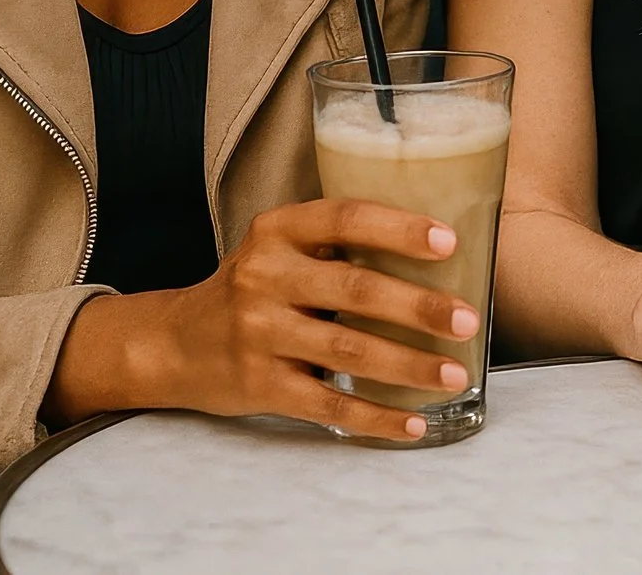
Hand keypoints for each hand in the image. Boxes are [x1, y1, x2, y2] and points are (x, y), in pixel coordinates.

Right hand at [48, 198, 481, 442]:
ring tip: (455, 375)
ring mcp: (258, 334)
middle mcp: (263, 278)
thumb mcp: (282, 250)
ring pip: (347, 352)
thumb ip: (339, 245)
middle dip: (418, 308)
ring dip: (408, 366)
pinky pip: (326, 405)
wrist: (173, 343)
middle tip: (468, 320)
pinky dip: (375, 418)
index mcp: (277, 231)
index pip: (345, 219)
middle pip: (354, 290)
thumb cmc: (254, 289)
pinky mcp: (258, 386)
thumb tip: (443, 254)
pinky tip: (413, 424)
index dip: (398, 229)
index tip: (450, 242)